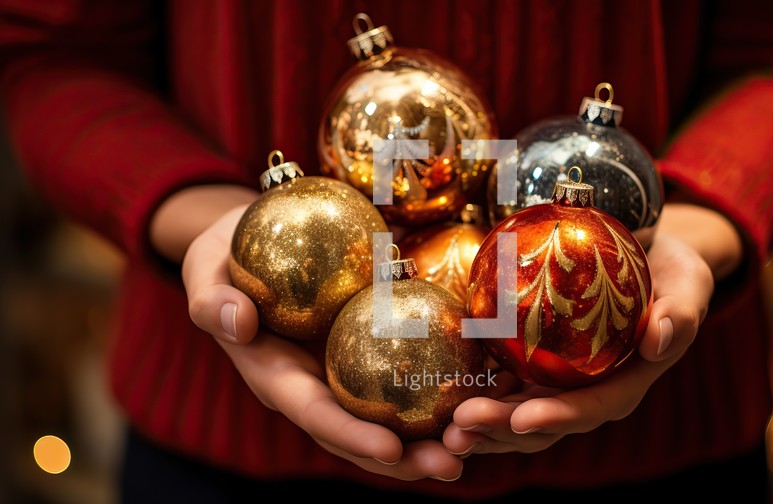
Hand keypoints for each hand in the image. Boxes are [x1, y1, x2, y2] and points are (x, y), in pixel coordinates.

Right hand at [176, 196, 462, 480]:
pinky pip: (401, 377)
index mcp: (276, 378)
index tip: (391, 450)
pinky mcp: (365, 353)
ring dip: (429, 437)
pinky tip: (478, 393)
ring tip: (474, 445)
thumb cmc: (221, 262)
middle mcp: (313, 387)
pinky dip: (436, 392)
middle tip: (453, 465)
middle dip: (404, 458)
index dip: (351, 435)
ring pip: (387, 417)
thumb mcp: (204, 274)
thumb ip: (212, 301)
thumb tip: (237, 322)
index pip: (315, 414)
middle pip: (360, 433)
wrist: (241, 251)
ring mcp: (341, 374)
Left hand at [442, 203, 740, 455]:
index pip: (591, 408)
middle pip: (542, 421)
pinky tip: (439, 389)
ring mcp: (557, 383)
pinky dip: (471, 390)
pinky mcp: (532, 365)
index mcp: (625, 384)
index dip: (557, 417)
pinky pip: (499, 384)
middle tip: (461, 427)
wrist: (649, 257)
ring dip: (479, 425)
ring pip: (514, 413)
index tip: (522, 419)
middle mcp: (588, 393)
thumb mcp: (689, 283)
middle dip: (501, 431)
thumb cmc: (673, 270)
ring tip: (443, 427)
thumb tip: (660, 339)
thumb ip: (682, 312)